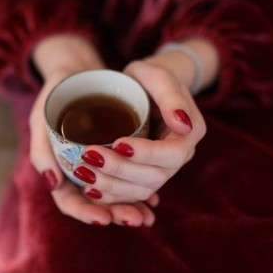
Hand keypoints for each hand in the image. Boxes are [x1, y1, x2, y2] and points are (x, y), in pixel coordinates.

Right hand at [30, 35, 157, 226]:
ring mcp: (98, 168)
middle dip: (116, 213)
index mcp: (57, 169)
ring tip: (147, 216)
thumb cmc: (56, 95)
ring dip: (130, 206)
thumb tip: (53, 183)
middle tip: (135, 219)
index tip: (104, 219)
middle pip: (96, 204)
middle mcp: (78, 174)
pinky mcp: (115, 158)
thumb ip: (41, 149)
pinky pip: (128, 181)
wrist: (77, 75)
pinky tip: (154, 201)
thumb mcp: (41, 116)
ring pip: (114, 196)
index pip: (69, 202)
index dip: (86, 213)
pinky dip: (138, 192)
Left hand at [73, 53, 207, 215]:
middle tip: (89, 155)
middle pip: (155, 177)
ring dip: (111, 186)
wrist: (143, 89)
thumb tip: (182, 124)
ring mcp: (163, 170)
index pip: (172, 154)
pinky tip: (89, 189)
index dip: (146, 153)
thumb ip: (171, 95)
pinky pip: (131, 195)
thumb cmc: (148, 78)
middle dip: (120, 170)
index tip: (117, 142)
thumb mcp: (157, 76)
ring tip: (83, 172)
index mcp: (189, 133)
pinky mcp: (145, 177)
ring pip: (142, 190)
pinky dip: (110, 196)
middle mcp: (180, 157)